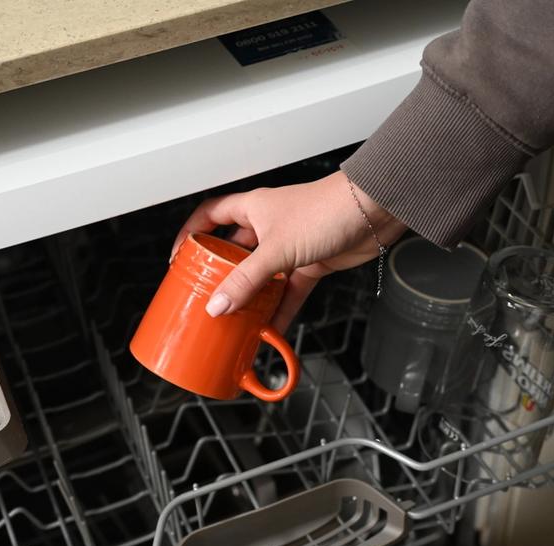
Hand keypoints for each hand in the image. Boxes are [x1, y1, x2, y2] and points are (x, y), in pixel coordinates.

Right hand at [171, 170, 407, 332]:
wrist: (373, 213)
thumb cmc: (327, 210)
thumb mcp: (276, 249)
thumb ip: (246, 280)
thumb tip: (218, 304)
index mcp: (253, 208)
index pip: (212, 214)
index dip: (192, 231)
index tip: (180, 255)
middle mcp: (269, 226)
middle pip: (235, 250)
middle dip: (222, 273)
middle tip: (206, 295)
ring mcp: (290, 246)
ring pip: (262, 275)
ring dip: (251, 296)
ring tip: (235, 318)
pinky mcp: (311, 264)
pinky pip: (287, 292)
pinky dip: (279, 310)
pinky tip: (270, 328)